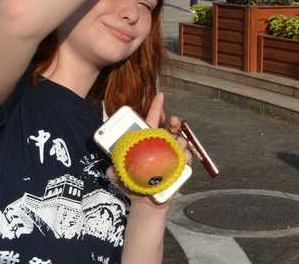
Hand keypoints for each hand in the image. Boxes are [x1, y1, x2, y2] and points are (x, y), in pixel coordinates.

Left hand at [107, 92, 192, 210]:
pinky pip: (187, 156)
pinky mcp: (180, 165)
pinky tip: (182, 161)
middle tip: (174, 122)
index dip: (156, 107)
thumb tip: (110, 170)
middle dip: (175, 121)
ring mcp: (172, 154)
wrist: (147, 203)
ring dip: (180, 142)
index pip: (152, 121)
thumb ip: (114, 173)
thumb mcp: (120, 178)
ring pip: (181, 141)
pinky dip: (186, 156)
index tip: (160, 95)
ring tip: (176, 149)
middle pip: (171, 128)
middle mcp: (161, 146)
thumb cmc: (133, 185)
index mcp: (146, 142)